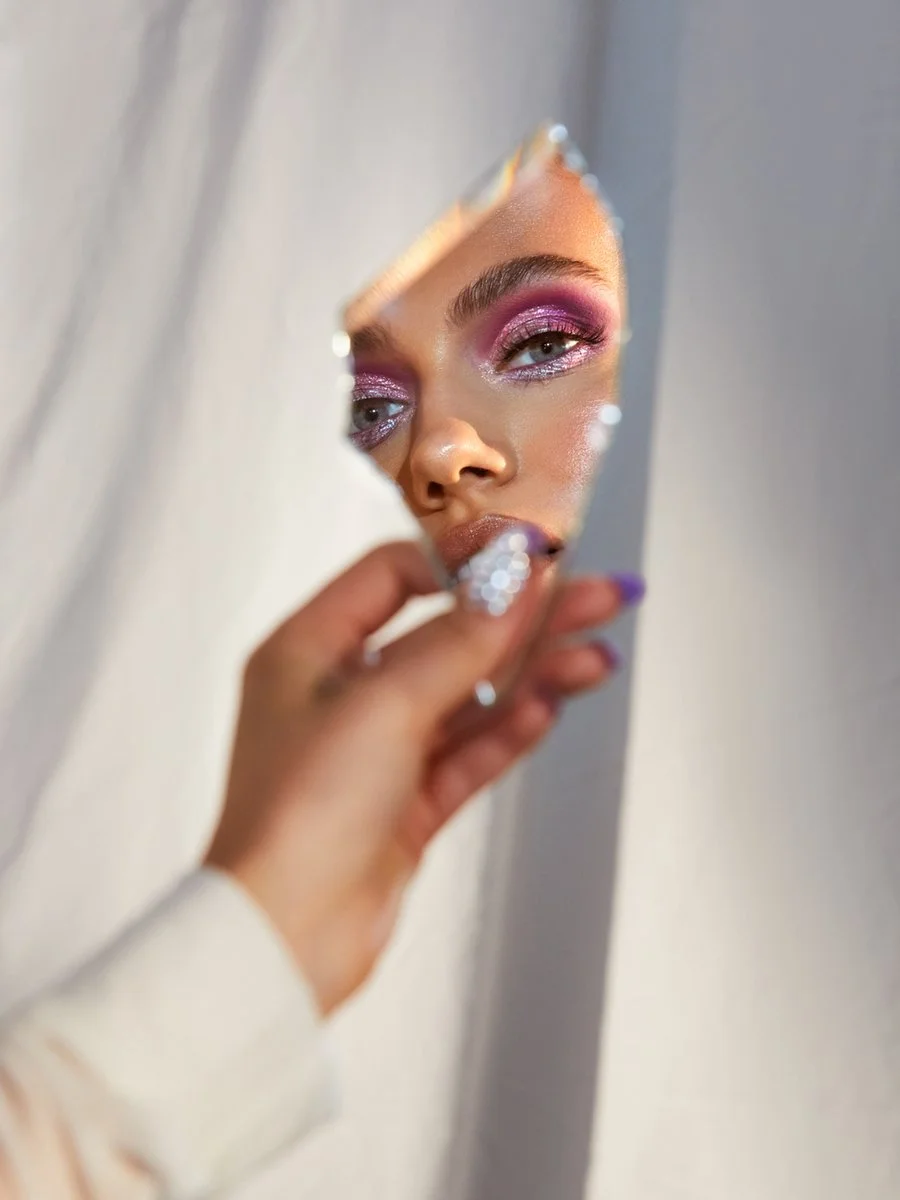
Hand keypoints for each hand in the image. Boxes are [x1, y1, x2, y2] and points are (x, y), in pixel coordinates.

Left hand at [205, 539, 638, 1014]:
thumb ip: (460, 641)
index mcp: (308, 649)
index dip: (463, 562)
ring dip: (533, 676)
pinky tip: (551, 705)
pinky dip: (509, 729)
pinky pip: (469, 752)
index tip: (529, 556)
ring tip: (597, 656)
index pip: (392, 577)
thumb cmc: (300, 812)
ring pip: (469, 698)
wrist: (286, 936)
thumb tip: (514, 576)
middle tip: (599, 596)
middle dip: (525, 618)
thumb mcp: (385, 705)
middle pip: (448, 637)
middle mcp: (341, 693)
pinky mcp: (406, 804)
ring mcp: (377, 751)